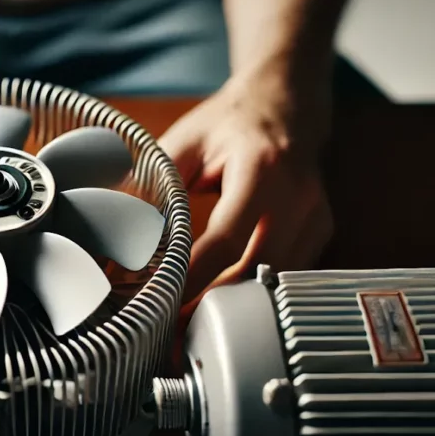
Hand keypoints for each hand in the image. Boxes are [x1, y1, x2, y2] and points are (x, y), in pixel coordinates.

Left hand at [159, 72, 333, 319]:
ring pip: (275, 283)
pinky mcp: (321, 233)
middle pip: (256, 271)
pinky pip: (286, 278)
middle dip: (214, 306)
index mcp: (262, 169)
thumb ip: (152, 186)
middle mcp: (298, 197)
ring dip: (235, 308)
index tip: (163, 304)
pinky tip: (224, 306)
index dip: (195, 277)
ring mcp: (316, 218)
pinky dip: (255, 293)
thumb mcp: (184, 142)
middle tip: (172, 333)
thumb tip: (112, 233)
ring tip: (191, 328)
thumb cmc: (229, 122)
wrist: (286, 102)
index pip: (227, 239)